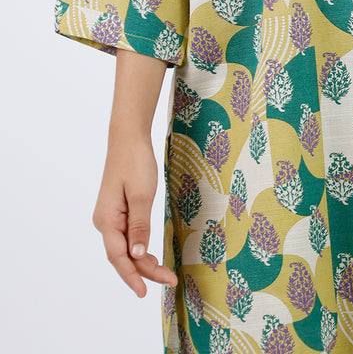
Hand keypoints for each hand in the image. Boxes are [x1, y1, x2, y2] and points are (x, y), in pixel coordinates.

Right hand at [92, 134, 177, 296]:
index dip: (132, 276)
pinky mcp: (119, 212)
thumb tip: (136, 256)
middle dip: (145, 271)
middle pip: (123, 256)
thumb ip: (139, 226)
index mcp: (107, 220)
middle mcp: (105, 222)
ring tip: (166, 274)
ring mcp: (111, 217)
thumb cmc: (135, 161)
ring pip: (126, 249)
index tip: (144, 292)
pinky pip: (128, 237)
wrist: (129, 138)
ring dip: (144, 262)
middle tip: (170, 281)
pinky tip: (151, 257)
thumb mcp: (142, 194)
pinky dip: (140, 249)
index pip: (118, 257)